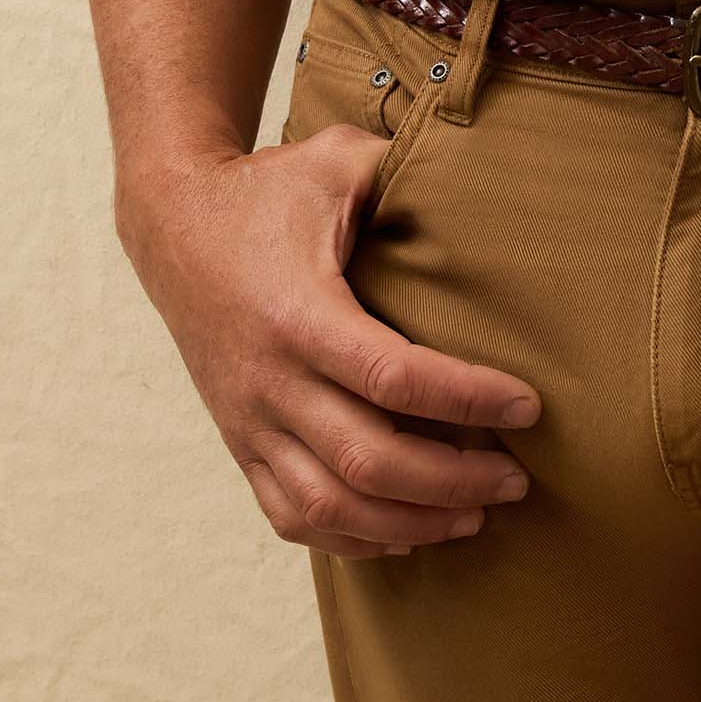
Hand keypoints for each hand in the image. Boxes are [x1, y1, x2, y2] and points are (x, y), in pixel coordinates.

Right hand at [117, 126, 542, 559]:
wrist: (172, 226)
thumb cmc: (267, 191)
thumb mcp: (334, 162)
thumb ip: (402, 170)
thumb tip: (482, 181)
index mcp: (299, 314)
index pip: (394, 378)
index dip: (467, 400)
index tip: (528, 407)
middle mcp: (270, 381)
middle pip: (369, 462)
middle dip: (453, 482)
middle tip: (516, 480)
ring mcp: (249, 421)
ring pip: (331, 508)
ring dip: (411, 523)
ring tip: (475, 517)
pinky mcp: (239, 443)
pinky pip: (291, 516)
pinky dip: (352, 539)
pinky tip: (405, 535)